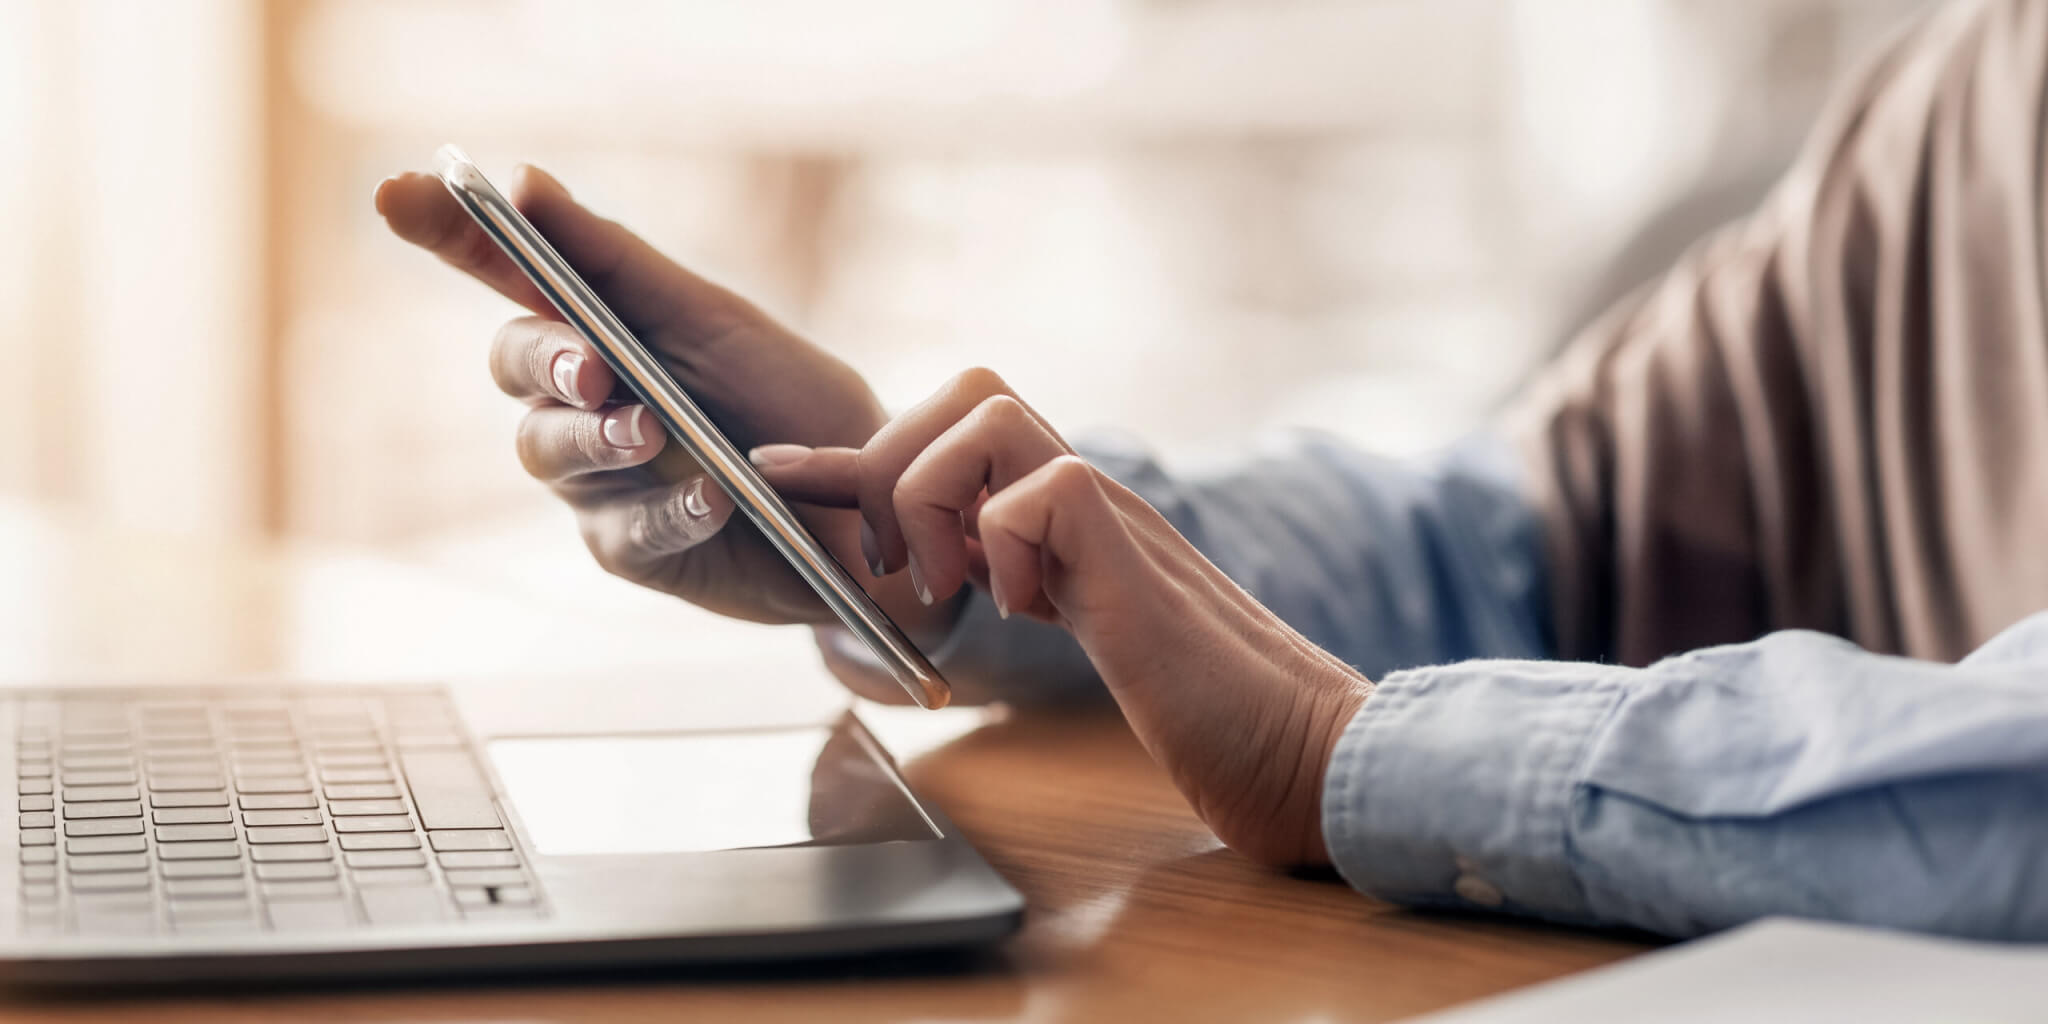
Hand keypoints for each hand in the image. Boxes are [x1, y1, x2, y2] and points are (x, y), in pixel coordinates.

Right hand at [374, 165, 946, 634]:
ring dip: (597, 436)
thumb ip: (611, 260)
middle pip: (513, 366)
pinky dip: (667, 510)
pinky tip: (712, 497)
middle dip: (546, 360)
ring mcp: (598, 479)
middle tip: (596, 367)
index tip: (395, 192)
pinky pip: (621, 530)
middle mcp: (580, 399)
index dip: (445, 230)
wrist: (868, 505)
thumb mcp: (709, 318)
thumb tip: (519, 182)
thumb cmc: (788, 399)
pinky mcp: (631, 548)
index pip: (500, 268)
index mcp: (595, 323)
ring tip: (654, 431)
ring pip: (547, 452)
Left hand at [750, 368, 1374, 865]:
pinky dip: (1006, 548)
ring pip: (989, 413)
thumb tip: (965, 575)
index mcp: (1071, 519)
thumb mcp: (1097, 636)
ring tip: (957, 587)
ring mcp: (1115, 518)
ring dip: (936, 499)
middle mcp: (1090, 500)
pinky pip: (1044, 489)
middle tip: (901, 570)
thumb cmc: (1213, 715)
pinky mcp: (1134, 556)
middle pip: (967, 388)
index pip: (951, 446)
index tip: (777, 469)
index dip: (851, 454)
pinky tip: (1035, 614)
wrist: (1311, 754)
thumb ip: (1044, 586)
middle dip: (894, 466)